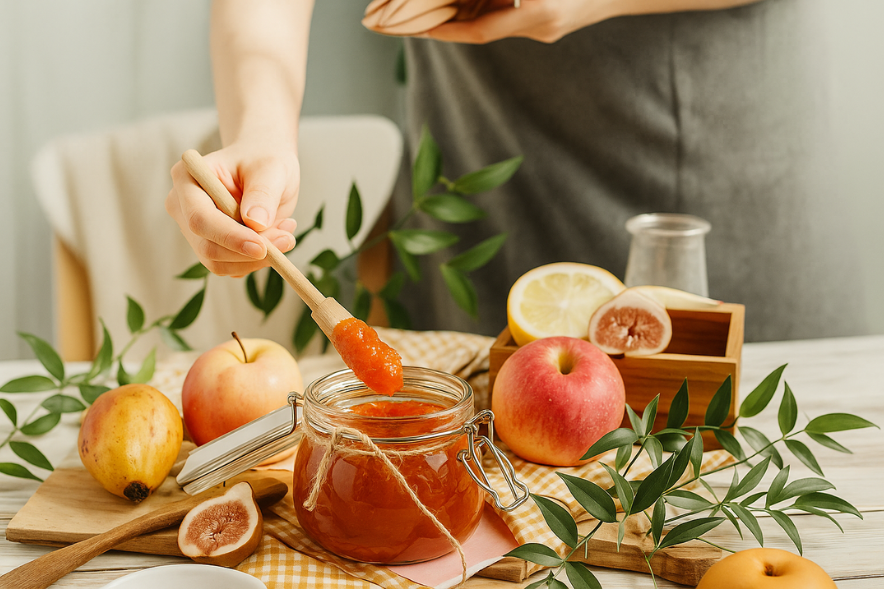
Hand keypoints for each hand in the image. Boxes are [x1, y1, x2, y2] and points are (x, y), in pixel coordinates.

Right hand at [165, 141, 299, 276]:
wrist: (265, 169)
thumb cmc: (264, 161)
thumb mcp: (271, 169)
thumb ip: (263, 193)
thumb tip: (255, 223)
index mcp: (187, 179)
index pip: (200, 219)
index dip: (230, 237)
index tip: (262, 247)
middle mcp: (182, 207)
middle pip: (207, 247)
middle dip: (248, 252)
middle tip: (286, 238)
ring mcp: (194, 231)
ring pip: (219, 263)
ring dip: (256, 258)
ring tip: (286, 232)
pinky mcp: (211, 246)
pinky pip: (231, 267)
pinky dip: (256, 261)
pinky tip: (275, 236)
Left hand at [422, 0, 612, 43]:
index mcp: (540, 12)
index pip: (480, 31)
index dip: (449, 31)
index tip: (423, 31)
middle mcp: (541, 27)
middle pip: (485, 28)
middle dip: (455, 21)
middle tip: (425, 13)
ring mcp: (547, 30)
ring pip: (498, 22)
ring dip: (473, 13)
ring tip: (445, 4)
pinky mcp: (551, 27)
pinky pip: (513, 19)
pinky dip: (495, 8)